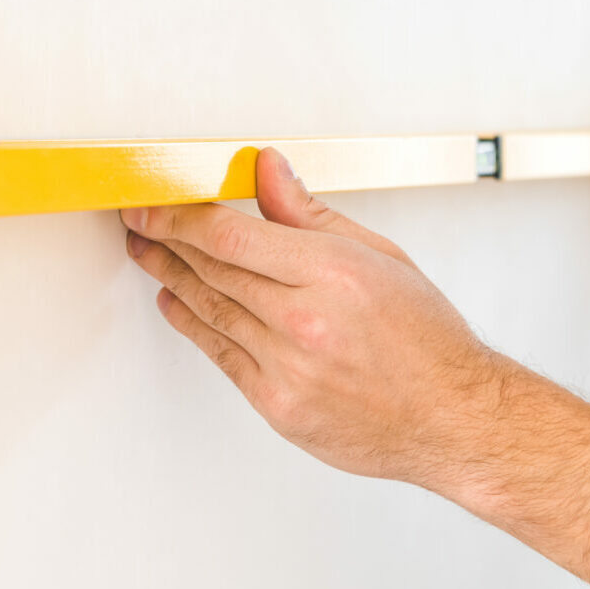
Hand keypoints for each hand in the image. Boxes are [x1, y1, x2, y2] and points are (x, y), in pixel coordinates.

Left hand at [120, 147, 502, 487]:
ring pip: (209, 314)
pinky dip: (193, 326)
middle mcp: (305, 322)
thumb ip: (309, 214)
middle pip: (212, 273)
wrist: (452, 418)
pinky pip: (222, 357)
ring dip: (170, 280)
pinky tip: (177, 304)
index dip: (178, 219)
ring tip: (145, 255)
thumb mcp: (378, 255)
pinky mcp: (279, 407)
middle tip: (137, 224)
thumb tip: (267, 170)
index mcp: (331, 274)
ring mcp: (288, 369)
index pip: (230, 237)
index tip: (150, 206)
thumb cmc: (425, 338)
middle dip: (164, 243)